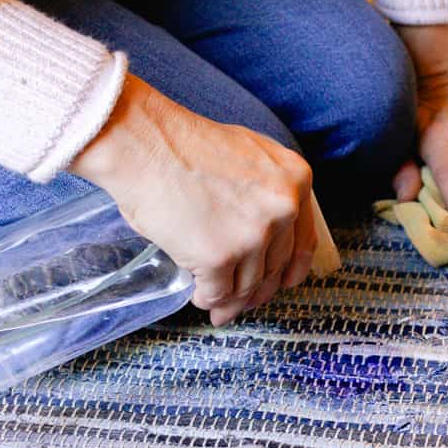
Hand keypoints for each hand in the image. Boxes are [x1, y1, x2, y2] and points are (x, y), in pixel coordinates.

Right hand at [69, 74, 315, 325]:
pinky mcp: (221, 257)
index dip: (289, 269)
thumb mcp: (250, 156)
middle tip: (241, 300)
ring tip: (216, 303)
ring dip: (230, 299)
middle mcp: (283, 209)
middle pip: (275, 267)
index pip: (302, 241)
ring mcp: (254, 234)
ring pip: (247, 285)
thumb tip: (266, 237)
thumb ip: (268, 192)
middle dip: (256, 290)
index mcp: (295, 181)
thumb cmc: (184, 146)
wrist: (145, 143)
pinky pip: (218, 292)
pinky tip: (199, 295)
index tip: (282, 283)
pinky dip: (208, 299)